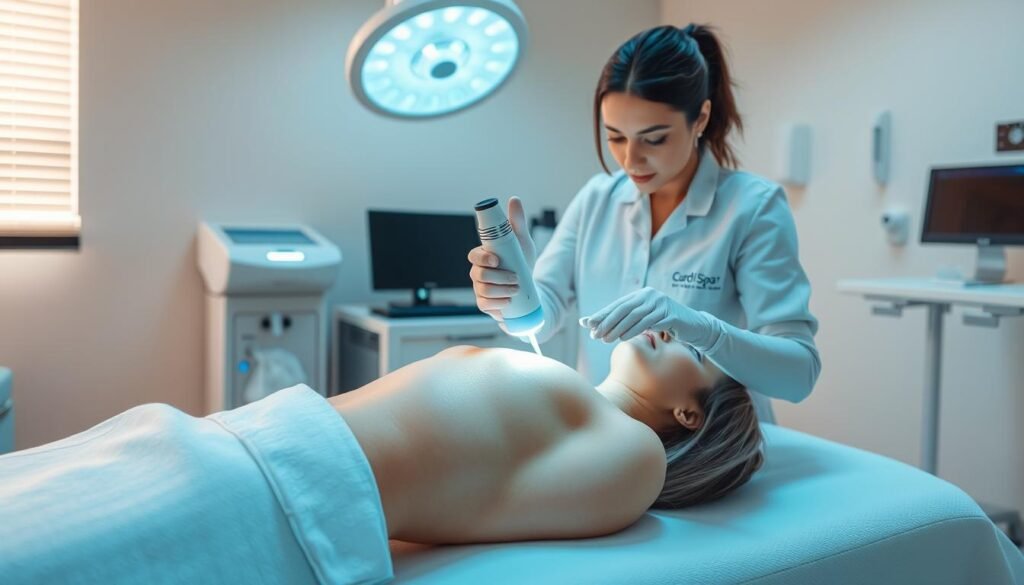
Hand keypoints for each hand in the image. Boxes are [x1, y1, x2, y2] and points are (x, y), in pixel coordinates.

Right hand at [467, 196, 536, 322]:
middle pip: (479, 275)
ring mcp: (480, 289)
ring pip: (483, 291)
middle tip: (516, 279)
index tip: (496, 260)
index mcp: (483, 256)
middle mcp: (478, 272)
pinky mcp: (484, 303)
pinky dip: (498, 305)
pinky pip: (484, 305)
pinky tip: (508, 302)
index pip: (474, 256)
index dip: (483, 259)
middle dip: (499, 278)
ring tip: (516, 290)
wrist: (528, 288)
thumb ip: (517, 222)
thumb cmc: (521, 262)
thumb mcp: (522, 242)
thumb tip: (514, 199)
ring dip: (501, 291)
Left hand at [579, 287, 711, 345]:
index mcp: (642, 294)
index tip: (588, 325)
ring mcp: (662, 304)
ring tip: (606, 339)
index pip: (618, 304)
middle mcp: (651, 295)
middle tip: (595, 334)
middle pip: (625, 309)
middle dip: (608, 322)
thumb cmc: (665, 323)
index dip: (603, 314)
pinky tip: (624, 338)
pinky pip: (650, 322)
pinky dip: (635, 330)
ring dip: (619, 328)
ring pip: (635, 316)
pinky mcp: (671, 315)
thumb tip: (593, 323)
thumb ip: (624, 321)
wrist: (694, 326)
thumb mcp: (644, 320)